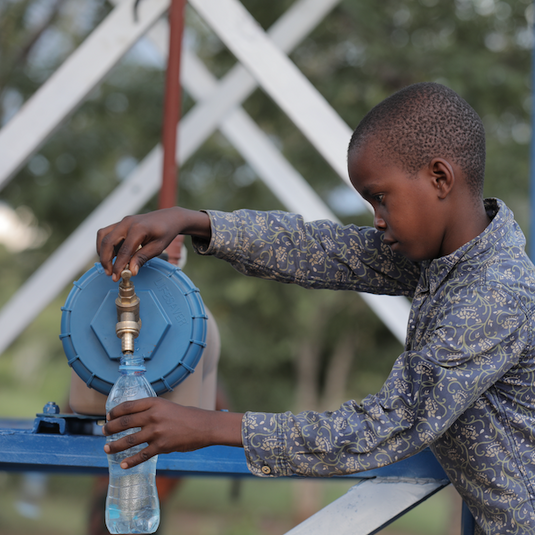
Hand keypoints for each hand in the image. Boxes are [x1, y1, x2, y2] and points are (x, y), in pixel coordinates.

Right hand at [96, 207, 210, 280]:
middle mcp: (127, 223)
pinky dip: (105, 244)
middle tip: (110, 273)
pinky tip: (111, 255)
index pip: (124, 250)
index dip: (118, 266)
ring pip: (103, 235)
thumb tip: (131, 271)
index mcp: (139, 229)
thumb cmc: (165, 232)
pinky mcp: (121, 223)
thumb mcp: (158, 247)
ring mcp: (123, 221)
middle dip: (105, 260)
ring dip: (102, 251)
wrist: (169, 218)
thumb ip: (142, 258)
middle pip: (108, 242)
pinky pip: (106, 232)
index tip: (116, 277)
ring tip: (108, 265)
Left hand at [103, 397, 243, 468]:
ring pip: (129, 440)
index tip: (109, 416)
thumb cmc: (186, 415)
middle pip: (124, 422)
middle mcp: (153, 416)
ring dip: (115, 445)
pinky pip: (141, 455)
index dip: (115, 412)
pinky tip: (123, 464)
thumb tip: (133, 418)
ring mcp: (156, 431)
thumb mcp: (167, 406)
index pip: (127, 406)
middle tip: (104, 432)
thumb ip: (151, 410)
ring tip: (107, 449)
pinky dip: (130, 461)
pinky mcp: (161, 446)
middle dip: (111, 428)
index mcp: (154, 403)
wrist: (203, 426)